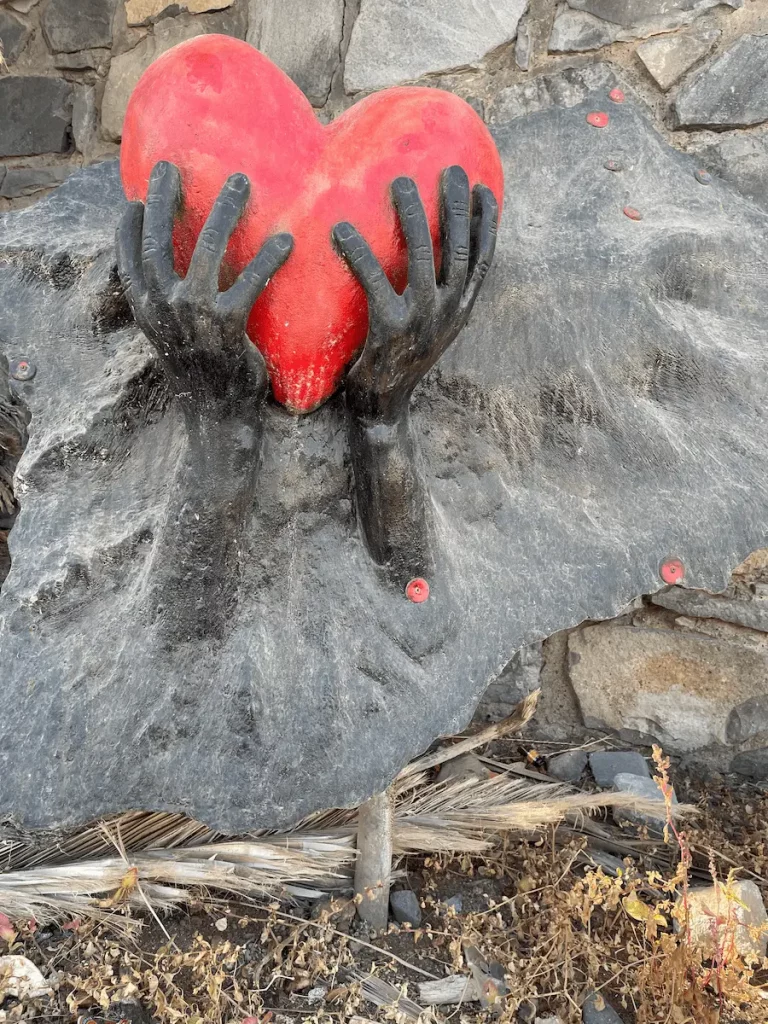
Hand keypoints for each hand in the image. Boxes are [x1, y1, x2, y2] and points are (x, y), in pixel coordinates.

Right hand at [116, 160, 292, 425]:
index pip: (126, 258)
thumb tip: (178, 278)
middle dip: (163, 197)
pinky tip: (286, 240)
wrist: (219, 418)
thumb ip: (170, 307)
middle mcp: (162, 308)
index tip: (134, 199)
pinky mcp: (228, 327)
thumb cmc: (203, 376)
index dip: (128, 226)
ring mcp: (193, 316)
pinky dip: (269, 258)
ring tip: (241, 182)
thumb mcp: (174, 341)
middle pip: (158, 240)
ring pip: (205, 249)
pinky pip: (249, 282)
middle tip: (172, 165)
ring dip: (223, 210)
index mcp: (145, 311)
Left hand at [333, 167, 497, 423]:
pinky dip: (358, 252)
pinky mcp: (389, 330)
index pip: (483, 260)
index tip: (483, 187)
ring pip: (424, 257)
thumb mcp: (427, 329)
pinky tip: (341, 229)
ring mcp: (421, 322)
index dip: (487, 223)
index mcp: (460, 312)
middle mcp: (448, 314)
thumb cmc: (397, 361)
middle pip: (459, 248)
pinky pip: (374, 281)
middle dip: (455, 205)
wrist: (380, 410)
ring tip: (401, 182)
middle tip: (448, 169)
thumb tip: (425, 257)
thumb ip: (432, 297)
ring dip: (414, 215)